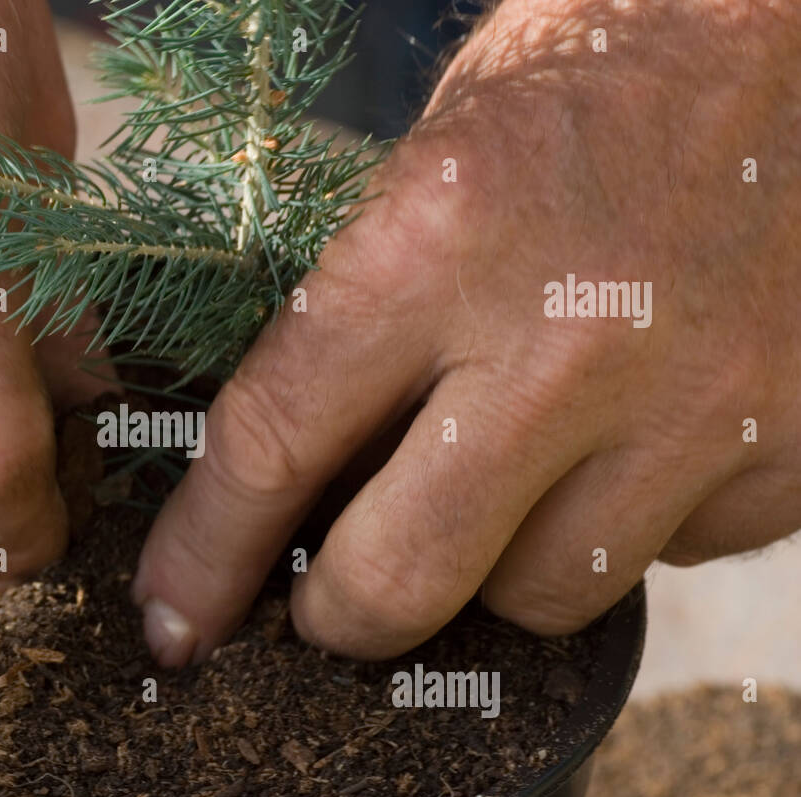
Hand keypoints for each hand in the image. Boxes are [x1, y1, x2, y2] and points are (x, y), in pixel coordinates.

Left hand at [134, 0, 800, 664]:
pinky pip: (665, 559)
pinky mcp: (789, 442)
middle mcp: (567, 338)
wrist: (786, 31)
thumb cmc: (584, 84)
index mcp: (440, 240)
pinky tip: (617, 452)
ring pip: (539, 597)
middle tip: (324, 605)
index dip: (207, 555)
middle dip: (339, 616)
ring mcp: (695, 400)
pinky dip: (619, 528)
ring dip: (491, 571)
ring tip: (493, 492)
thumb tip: (290, 485)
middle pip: (403, 577)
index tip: (179, 614)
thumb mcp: (430, 168)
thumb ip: (358, 325)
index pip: (273, 446)